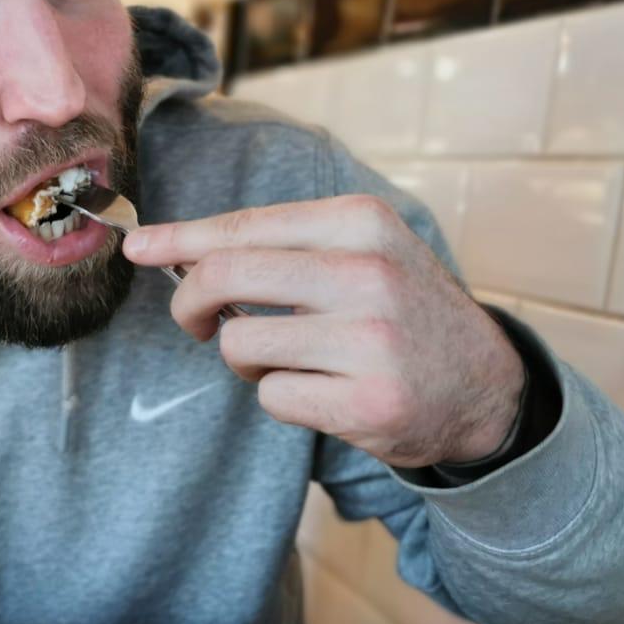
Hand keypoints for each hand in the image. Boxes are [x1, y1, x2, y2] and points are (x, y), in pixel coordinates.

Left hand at [123, 194, 524, 468]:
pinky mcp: (368, 400)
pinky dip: (282, 398)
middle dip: (190, 303)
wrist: (486, 387)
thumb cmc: (400, 315)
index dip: (179, 240)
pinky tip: (325, 392)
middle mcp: (367, 272)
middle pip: (223, 277)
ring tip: (292, 359)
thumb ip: (280, 247)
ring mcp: (370, 339)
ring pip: (239, 343)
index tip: (137, 247)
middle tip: (195, 322)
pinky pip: (272, 396)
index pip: (242, 227)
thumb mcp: (360, 254)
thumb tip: (174, 248)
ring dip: (248, 360)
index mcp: (360, 223)